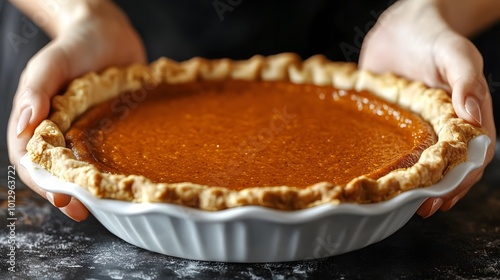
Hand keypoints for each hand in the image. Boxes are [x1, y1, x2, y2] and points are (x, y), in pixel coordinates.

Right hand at [7, 0, 145, 220]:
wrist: (110, 32)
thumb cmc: (77, 44)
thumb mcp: (52, 63)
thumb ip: (36, 91)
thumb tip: (23, 128)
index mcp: (39, 119)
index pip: (32, 159)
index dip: (43, 182)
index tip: (62, 199)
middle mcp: (61, 130)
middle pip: (57, 170)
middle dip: (67, 193)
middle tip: (84, 211)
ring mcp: (86, 131)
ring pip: (83, 166)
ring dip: (89, 187)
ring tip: (103, 204)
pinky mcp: (110, 128)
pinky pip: (109, 152)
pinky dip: (111, 169)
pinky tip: (124, 181)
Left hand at [359, 0, 495, 217]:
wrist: (400, 24)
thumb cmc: (433, 36)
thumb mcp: (454, 54)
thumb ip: (466, 81)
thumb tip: (473, 116)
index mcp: (464, 114)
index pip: (472, 154)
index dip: (462, 179)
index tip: (446, 197)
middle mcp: (442, 124)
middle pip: (447, 165)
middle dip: (438, 189)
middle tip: (422, 209)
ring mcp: (417, 125)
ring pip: (421, 161)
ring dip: (416, 184)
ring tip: (404, 203)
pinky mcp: (393, 120)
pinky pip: (393, 146)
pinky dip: (392, 164)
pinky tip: (383, 178)